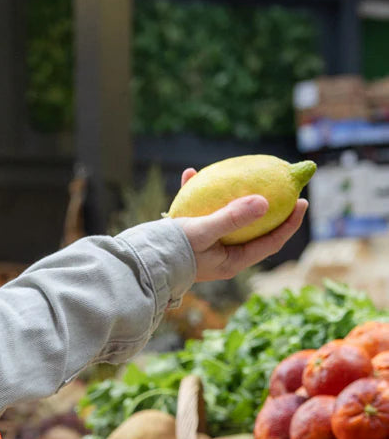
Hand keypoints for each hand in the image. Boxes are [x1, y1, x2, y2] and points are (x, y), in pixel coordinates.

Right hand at [173, 167, 307, 282]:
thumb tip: (265, 200)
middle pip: (253, 229)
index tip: (302, 201)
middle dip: (267, 207)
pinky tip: (191, 175)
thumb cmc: (171, 252)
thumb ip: (232, 217)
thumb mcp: (203, 232)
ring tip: (243, 176)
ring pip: (226, 217)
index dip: (289, 223)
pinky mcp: (185, 236)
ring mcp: (203, 245)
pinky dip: (197, 193)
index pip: (269, 243)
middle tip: (282, 186)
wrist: (137, 264)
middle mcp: (221, 254)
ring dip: (233, 197)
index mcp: (231, 261)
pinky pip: (198, 211)